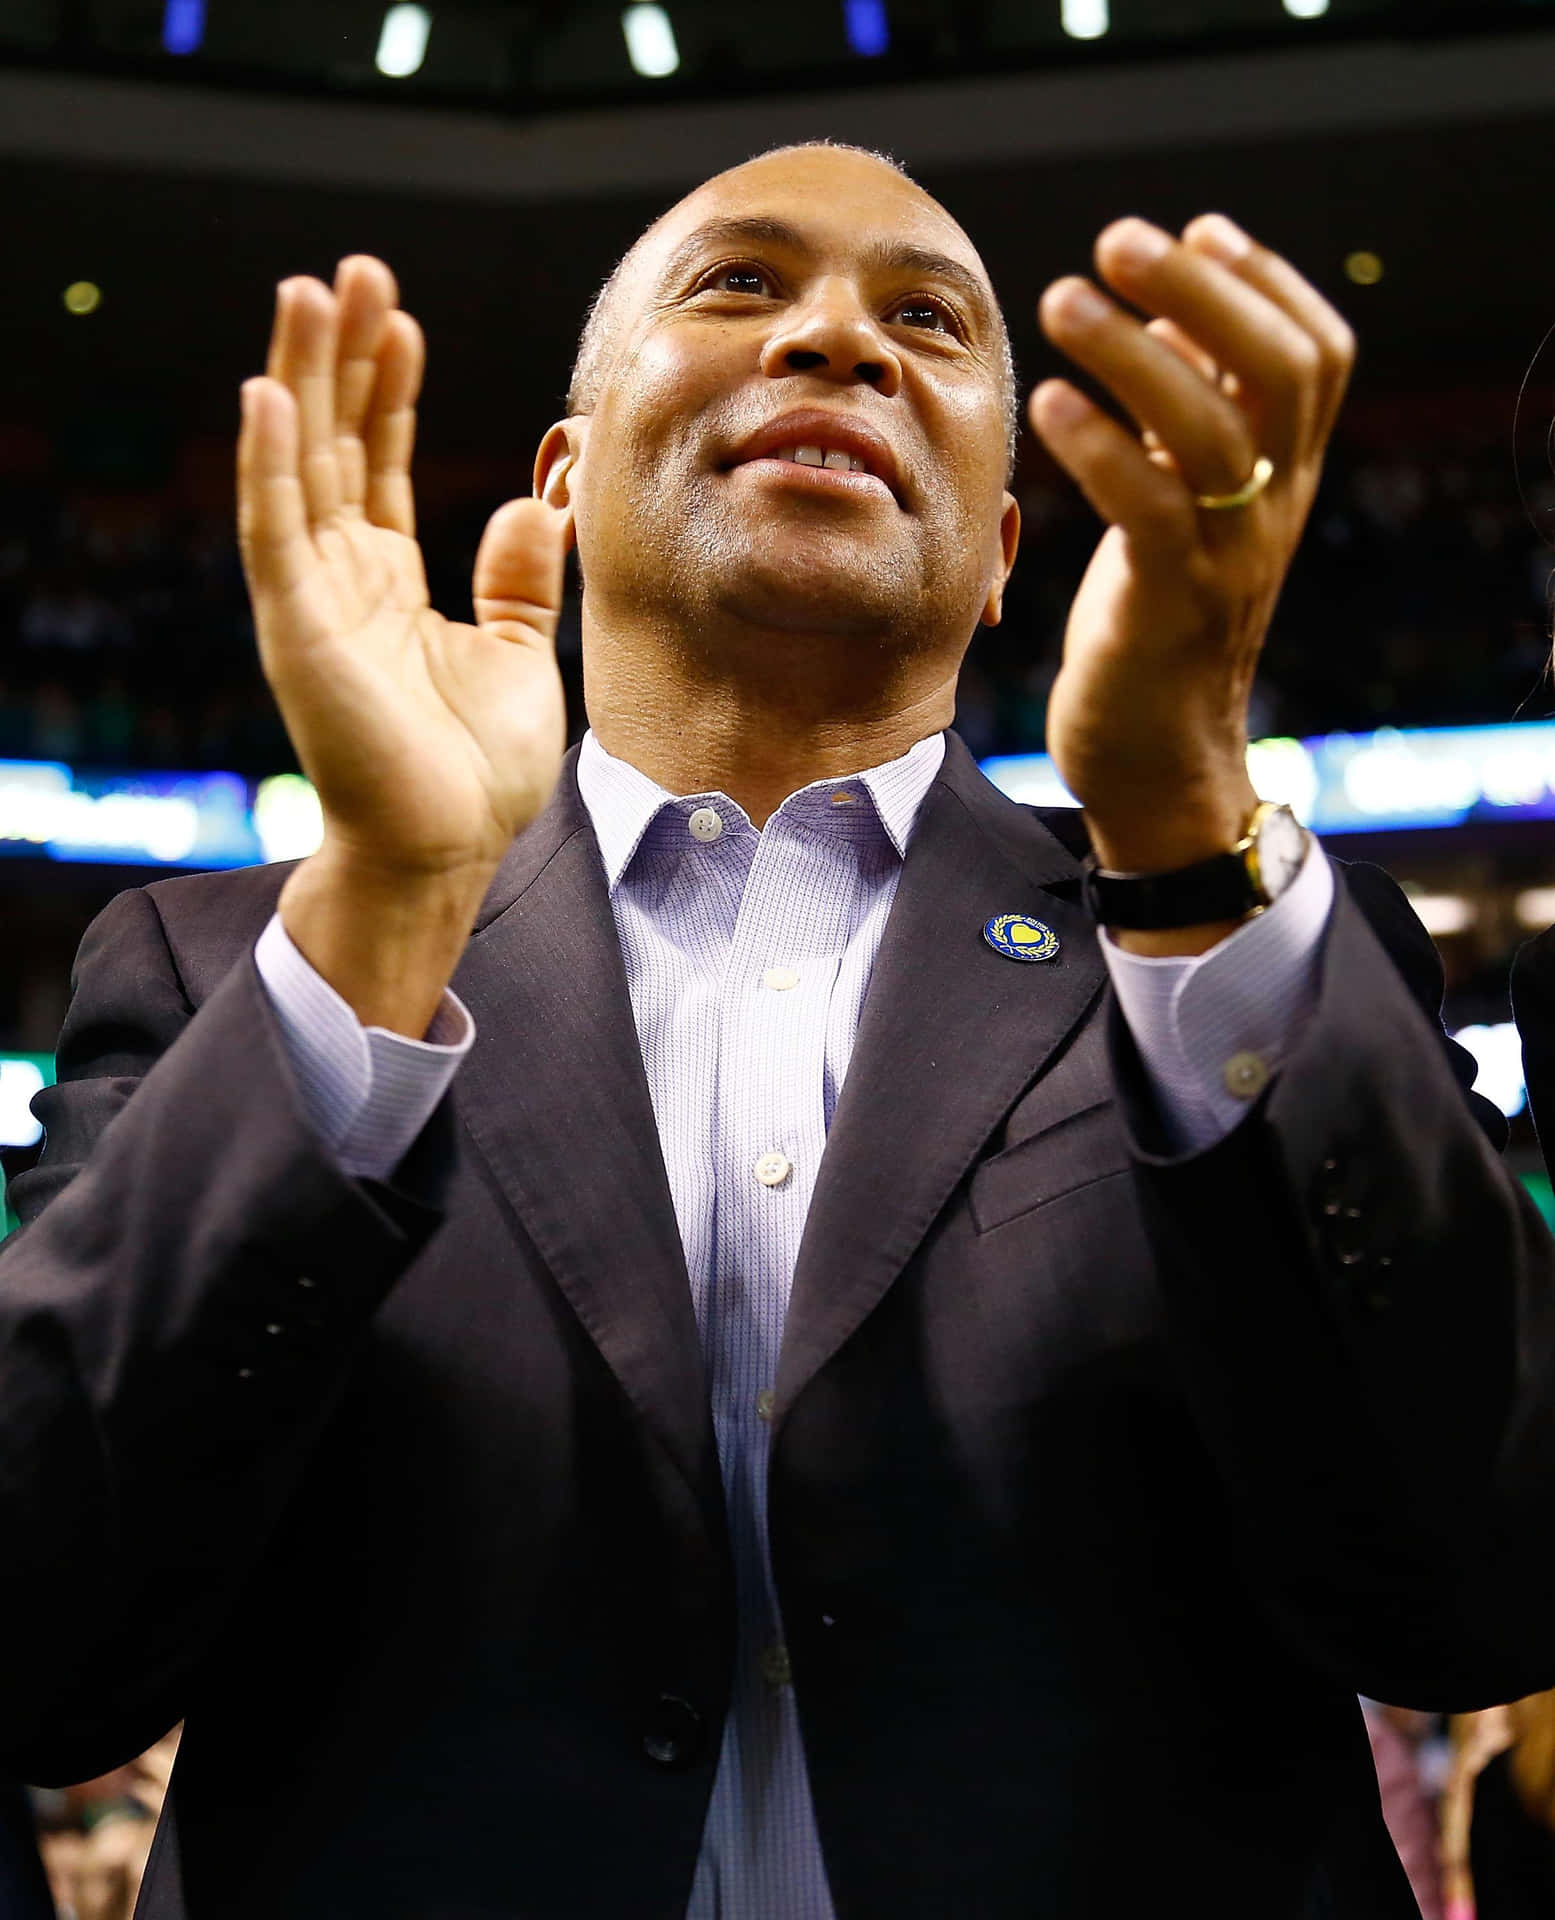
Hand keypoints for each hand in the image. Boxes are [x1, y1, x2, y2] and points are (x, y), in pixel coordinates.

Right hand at [237, 257, 567, 1027]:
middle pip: (330, 442)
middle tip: (349, 271)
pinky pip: (274, 531)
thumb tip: (533, 506)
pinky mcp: (298, 629)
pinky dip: (267, 463)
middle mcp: (340, 579)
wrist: (451, 850)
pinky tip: (267, 392)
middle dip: (339, 356)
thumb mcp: (520, 657)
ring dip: (298, 377)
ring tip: (308, 292)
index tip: (401, 319)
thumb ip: (519, 581)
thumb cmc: (477, 772)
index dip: (387, 389)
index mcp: (386, 582)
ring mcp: (312, 600)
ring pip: (296, 464)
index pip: (376, 462)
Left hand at [1030, 215, 1352, 884]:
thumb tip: (1166, 316)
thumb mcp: (1184, 513)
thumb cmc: (1154, 626)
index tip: (1196, 230)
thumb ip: (1186, 422)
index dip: (1266, 281)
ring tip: (1061, 299)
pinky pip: (1149, 508)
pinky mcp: (1170, 605)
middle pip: (1277, 369)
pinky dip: (1100, 446)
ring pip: (1212, 429)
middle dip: (1202, 288)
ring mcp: (1228, 558)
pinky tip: (1050, 404)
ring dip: (1133, 352)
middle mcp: (1271, 511)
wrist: (1158, 761)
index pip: (1318, 355)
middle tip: (1117, 242)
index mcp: (1281, 481)